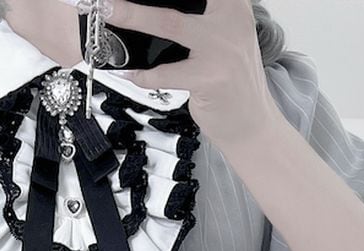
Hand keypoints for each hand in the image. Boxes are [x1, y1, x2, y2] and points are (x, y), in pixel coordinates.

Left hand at [103, 0, 283, 148]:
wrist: (253, 126)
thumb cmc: (232, 83)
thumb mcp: (225, 39)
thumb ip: (202, 20)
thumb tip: (154, 10)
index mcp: (234, 6)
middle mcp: (231, 20)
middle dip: (142, 0)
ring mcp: (221, 50)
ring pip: (169, 23)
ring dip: (134, 16)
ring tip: (111, 12)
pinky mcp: (209, 78)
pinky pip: (166, 73)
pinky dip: (144, 75)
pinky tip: (131, 74)